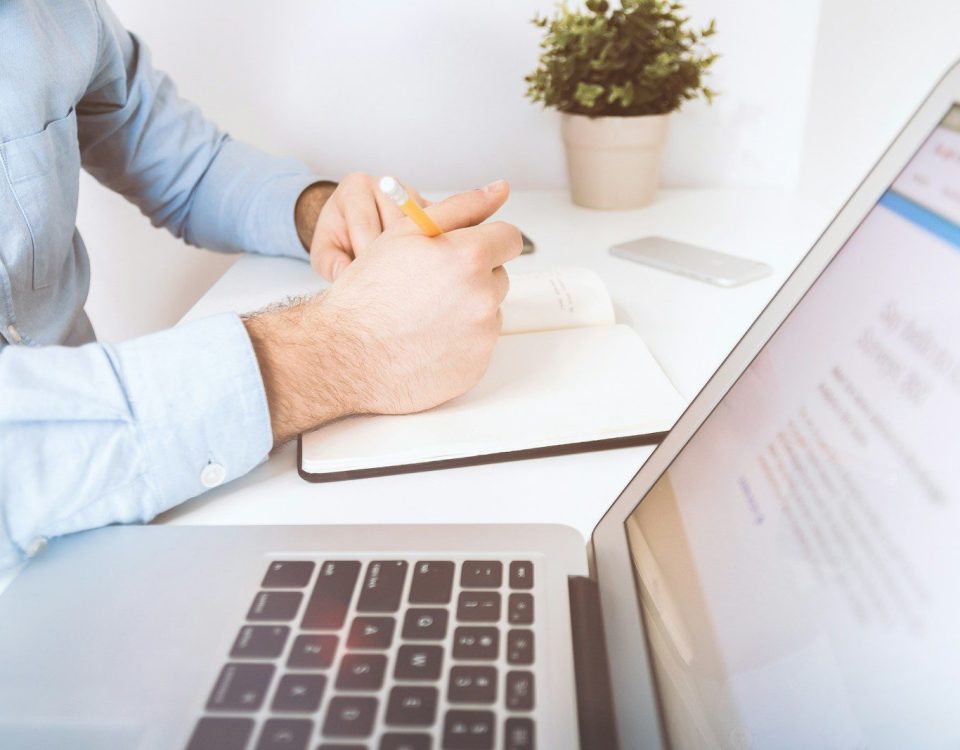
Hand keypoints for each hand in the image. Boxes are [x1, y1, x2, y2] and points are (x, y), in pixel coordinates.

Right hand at [245, 180, 520, 444]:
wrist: (345, 355)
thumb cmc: (368, 293)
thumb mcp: (406, 233)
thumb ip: (461, 207)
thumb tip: (500, 189)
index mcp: (469, 257)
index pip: (509, 238)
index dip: (485, 241)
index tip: (466, 250)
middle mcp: (483, 297)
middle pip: (499, 276)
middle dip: (473, 276)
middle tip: (430, 285)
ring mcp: (482, 336)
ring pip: (489, 311)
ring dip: (467, 308)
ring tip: (424, 314)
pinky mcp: (477, 366)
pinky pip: (479, 344)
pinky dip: (460, 341)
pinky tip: (426, 340)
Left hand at [296, 172, 428, 281]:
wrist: (353, 225)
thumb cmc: (339, 238)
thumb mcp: (323, 252)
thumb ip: (330, 263)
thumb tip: (344, 275)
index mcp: (355, 187)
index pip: (365, 223)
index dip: (366, 257)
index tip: (365, 282)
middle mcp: (386, 184)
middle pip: (396, 225)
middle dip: (391, 258)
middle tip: (386, 285)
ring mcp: (411, 194)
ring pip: (419, 229)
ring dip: (413, 255)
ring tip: (402, 279)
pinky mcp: (430, 207)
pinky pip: (437, 230)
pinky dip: (430, 250)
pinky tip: (420, 270)